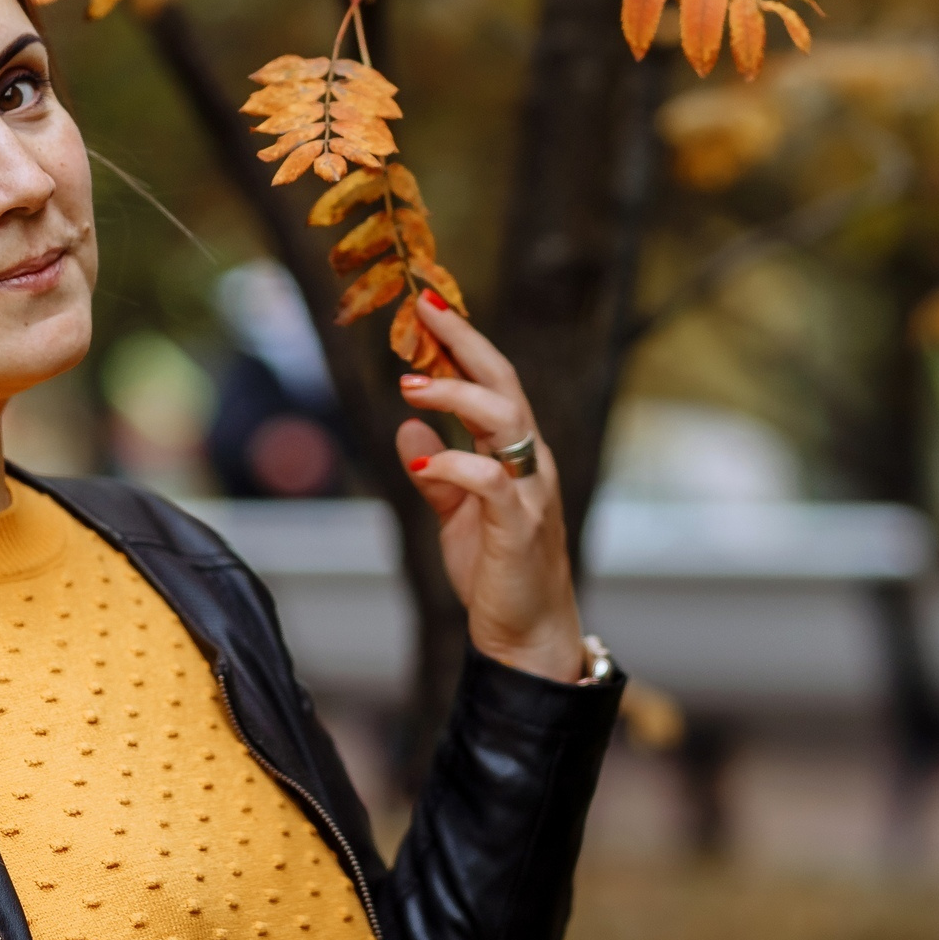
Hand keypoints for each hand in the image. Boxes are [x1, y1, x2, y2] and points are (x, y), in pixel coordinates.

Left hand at [394, 293, 584, 684]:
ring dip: (456, 395)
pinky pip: (491, 481)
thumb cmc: (496, 570)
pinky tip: (422, 459)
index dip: (464, 343)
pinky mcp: (520, 527)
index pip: (494, 382)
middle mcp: (530, 463)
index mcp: (516, 453)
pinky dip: (454, 463)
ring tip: (410, 384)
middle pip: (505, 384)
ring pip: (505, 421)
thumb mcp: (455, 511)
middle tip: (424, 311)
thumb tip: (407, 425)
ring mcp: (530, 492)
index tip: (428, 306)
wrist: (525, 634)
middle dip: (465, 343)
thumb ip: (434, 469)